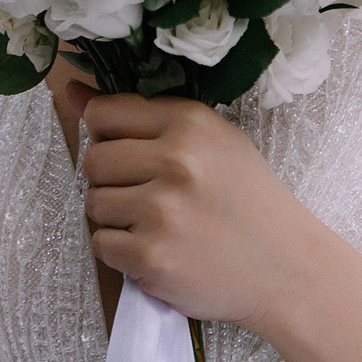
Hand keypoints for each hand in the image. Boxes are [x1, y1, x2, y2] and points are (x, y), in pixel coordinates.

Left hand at [72, 83, 335, 334]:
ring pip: (93, 204)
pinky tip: (157, 249)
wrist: (289, 270)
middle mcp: (176, 161)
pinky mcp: (152, 257)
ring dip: (115, 218)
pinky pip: (102, 245)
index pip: (103, 114)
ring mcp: (162, 211)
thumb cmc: (248, 201)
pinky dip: (121, 252)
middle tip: (145, 195)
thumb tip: (73, 92)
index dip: (106, 136)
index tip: (127, 152)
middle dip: (109, 180)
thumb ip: (142, 114)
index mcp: (190, 123)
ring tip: (157, 224)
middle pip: (92, 160)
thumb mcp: (212, 141)